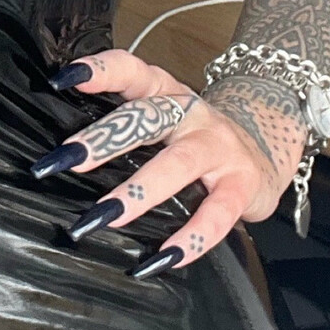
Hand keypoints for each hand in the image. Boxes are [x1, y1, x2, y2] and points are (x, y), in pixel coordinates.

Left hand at [30, 50, 305, 274]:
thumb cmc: (195, 137)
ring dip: (139, 190)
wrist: (267, 148)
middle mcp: (191, 113)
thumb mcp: (164, 119)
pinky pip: (216, 213)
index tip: (63, 79)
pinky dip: (192, 237)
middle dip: (104, 138)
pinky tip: (165, 258)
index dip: (101, 71)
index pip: (132, 71)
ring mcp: (218, 146)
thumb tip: (62, 157)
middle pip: (146, 118)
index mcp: (165, 92)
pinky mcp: (242, 183)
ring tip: (105, 216)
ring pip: (177, 163)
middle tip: (65, 159)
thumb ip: (125, 127)